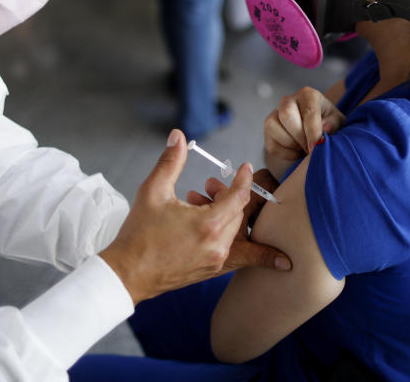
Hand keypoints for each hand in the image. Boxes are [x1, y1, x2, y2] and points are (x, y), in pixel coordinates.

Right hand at [100, 130, 258, 304]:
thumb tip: (178, 136)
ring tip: (203, 205)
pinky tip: (282, 261)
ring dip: (231, 216)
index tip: (244, 168)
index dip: (244, 179)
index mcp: (208, 224)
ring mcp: (217, 261)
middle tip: (207, 187)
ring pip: (240, 233)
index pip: (240, 196)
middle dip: (228, 195)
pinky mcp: (212, 271)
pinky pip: (244, 259)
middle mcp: (218, 246)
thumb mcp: (153, 191)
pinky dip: (260, 255)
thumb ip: (170, 161)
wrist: (127, 273)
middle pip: (240, 213)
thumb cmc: (139, 234)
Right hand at [264, 87, 345, 174]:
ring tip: (304, 148)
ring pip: (274, 127)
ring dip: (291, 144)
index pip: (308, 111)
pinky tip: (297, 151)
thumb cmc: (327, 124)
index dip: (312, 132)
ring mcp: (275, 114)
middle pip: (286, 114)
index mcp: (308, 95)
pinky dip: (286, 153)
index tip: (316, 147)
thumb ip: (334, 123)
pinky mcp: (268, 130)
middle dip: (299, 136)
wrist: (313, 133)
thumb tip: (325, 128)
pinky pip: (272, 144)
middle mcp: (288, 100)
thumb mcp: (337, 122)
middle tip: (311, 148)